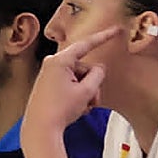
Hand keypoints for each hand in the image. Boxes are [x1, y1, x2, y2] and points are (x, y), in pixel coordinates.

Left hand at [24, 26, 118, 140]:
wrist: (41, 128)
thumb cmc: (60, 109)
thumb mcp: (86, 91)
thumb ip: (97, 75)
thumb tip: (99, 68)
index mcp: (60, 60)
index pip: (86, 44)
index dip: (103, 37)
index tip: (116, 30)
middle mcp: (52, 63)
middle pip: (85, 67)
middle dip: (92, 84)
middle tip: (90, 101)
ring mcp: (49, 74)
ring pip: (79, 78)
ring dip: (86, 93)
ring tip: (81, 107)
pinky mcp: (49, 84)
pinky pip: (70, 84)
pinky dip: (77, 95)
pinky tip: (75, 108)